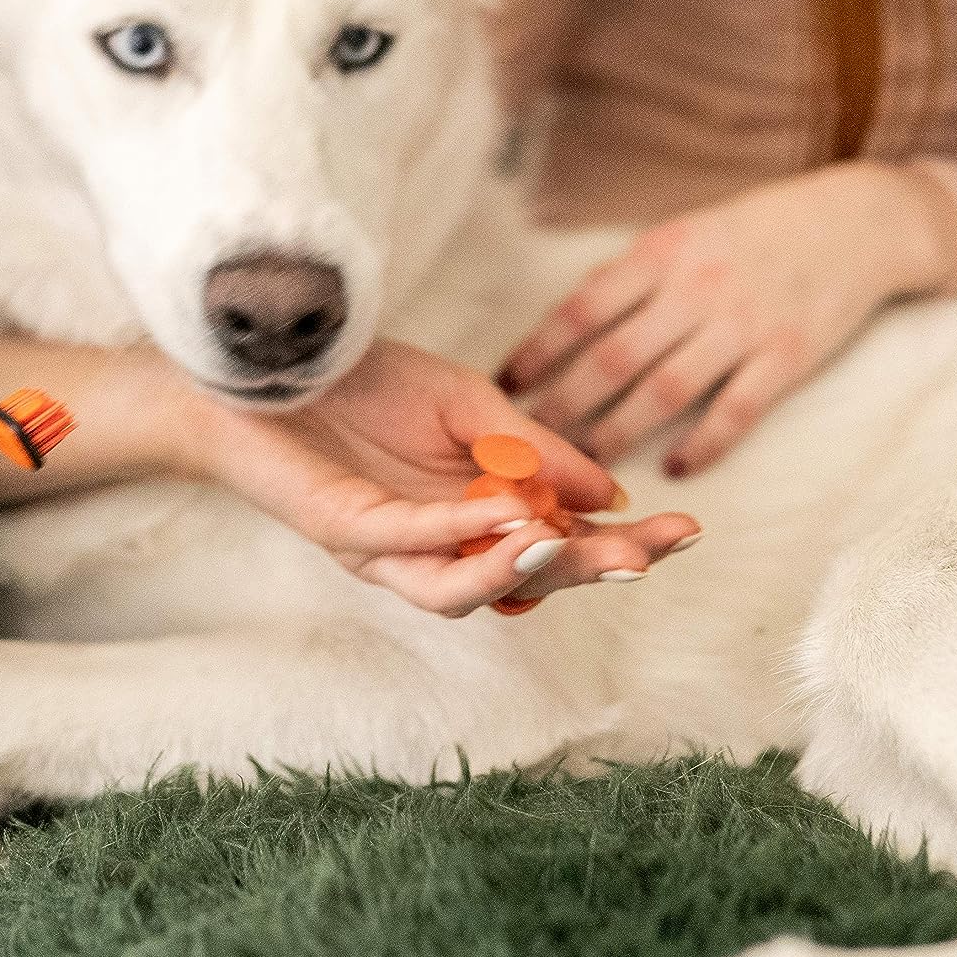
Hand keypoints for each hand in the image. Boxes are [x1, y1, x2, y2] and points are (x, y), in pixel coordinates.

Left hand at [191, 339, 703, 616]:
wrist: (270, 366)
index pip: (562, 543)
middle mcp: (436, 546)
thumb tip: (609, 491)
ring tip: (571, 542)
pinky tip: (504, 514)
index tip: (686, 530)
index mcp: (475, 515)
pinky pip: (408, 544)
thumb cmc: (363, 383)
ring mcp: (389, 547)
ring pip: (463, 590)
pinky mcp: (344, 531)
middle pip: (525, 581)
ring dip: (520, 569)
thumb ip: (531, 447)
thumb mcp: (467, 402)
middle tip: (646, 554)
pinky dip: (458, 532)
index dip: (623, 544)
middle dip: (590, 570)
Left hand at [501, 163, 956, 474]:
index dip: (539, 350)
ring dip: (618, 432)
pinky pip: (736, 409)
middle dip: (564, 405)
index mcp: (662, 253)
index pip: (583, 308)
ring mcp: (743, 324)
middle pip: (613, 358)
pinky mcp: (787, 356)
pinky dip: (703, 442)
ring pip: (665, 390)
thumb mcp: (686, 233)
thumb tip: (566, 327)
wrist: (855, 222)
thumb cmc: (755, 232)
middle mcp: (696, 288)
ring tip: (586, 465)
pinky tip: (675, 467)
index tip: (503, 386)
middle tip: (527, 447)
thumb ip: (633, 276)